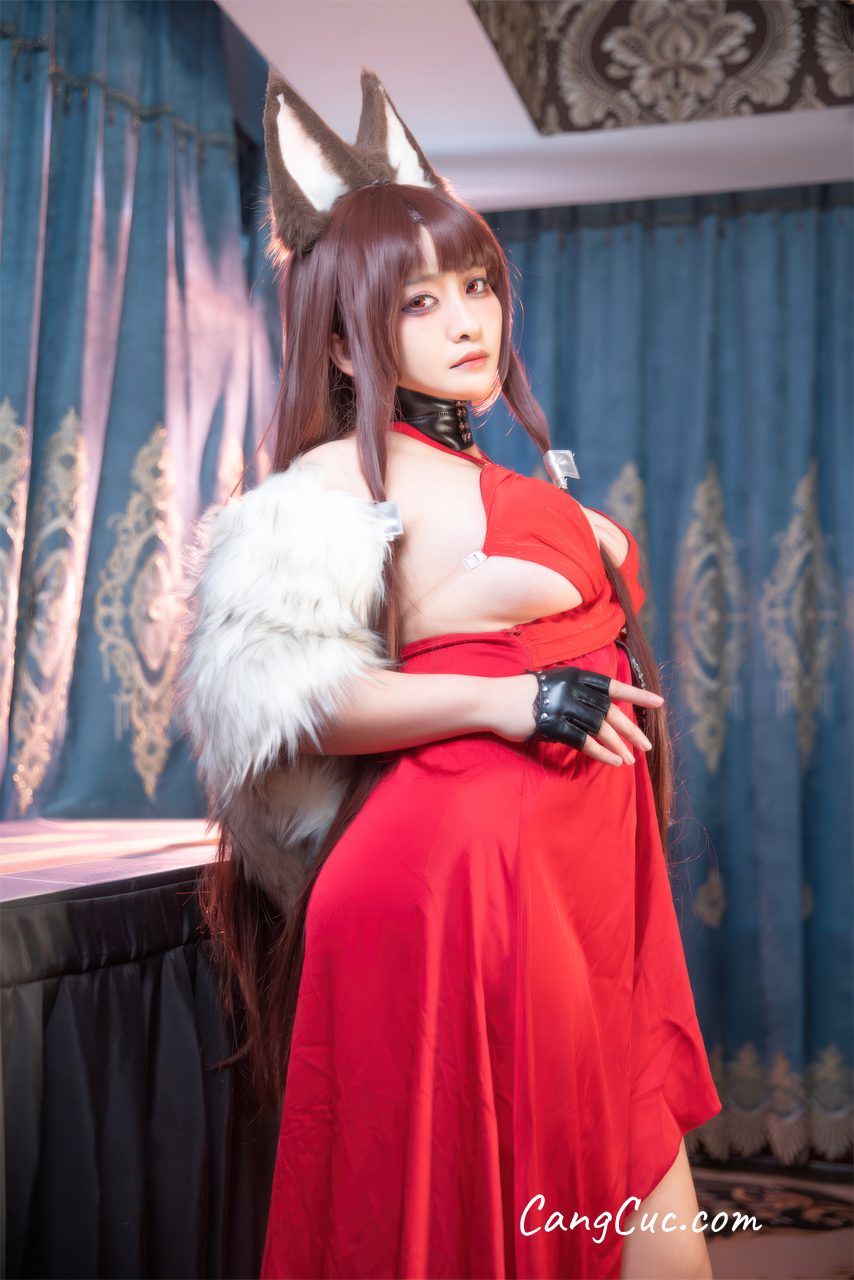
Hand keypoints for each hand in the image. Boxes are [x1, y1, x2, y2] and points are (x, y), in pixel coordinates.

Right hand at [530, 666, 663, 766]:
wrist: (492, 700)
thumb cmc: (522, 695)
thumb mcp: (553, 685)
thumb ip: (576, 694)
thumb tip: (601, 712)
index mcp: (575, 676)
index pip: (612, 686)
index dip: (637, 695)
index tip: (659, 703)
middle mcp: (572, 688)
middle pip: (610, 711)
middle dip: (631, 730)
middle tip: (646, 745)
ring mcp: (561, 706)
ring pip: (599, 727)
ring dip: (618, 745)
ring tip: (630, 759)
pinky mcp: (551, 724)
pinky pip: (582, 741)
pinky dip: (600, 753)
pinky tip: (613, 762)